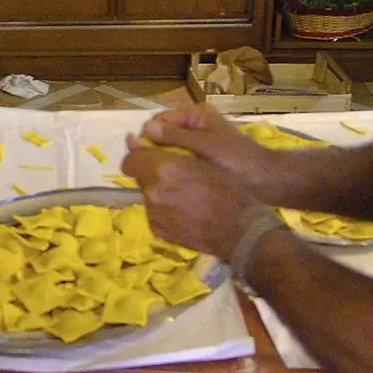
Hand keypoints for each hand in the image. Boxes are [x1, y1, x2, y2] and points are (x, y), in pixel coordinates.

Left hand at [122, 135, 267, 261]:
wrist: (241, 231)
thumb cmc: (229, 189)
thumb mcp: (205, 160)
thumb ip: (170, 148)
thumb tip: (139, 140)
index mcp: (164, 170)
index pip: (131, 159)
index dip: (136, 153)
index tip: (144, 149)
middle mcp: (153, 192)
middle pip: (140, 177)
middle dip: (151, 172)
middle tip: (174, 173)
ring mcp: (154, 214)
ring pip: (148, 195)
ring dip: (159, 190)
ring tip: (185, 194)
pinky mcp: (159, 231)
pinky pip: (155, 212)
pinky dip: (165, 208)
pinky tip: (186, 210)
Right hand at [140, 104, 281, 192]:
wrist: (267, 182)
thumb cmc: (237, 161)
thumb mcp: (204, 146)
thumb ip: (175, 137)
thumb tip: (145, 128)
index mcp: (195, 115)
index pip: (159, 120)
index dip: (148, 136)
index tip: (141, 158)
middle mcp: (194, 126)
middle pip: (162, 135)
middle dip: (154, 150)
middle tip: (149, 173)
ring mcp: (198, 144)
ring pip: (170, 150)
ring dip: (164, 162)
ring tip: (159, 179)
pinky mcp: (201, 160)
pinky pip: (180, 162)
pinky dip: (174, 170)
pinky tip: (172, 183)